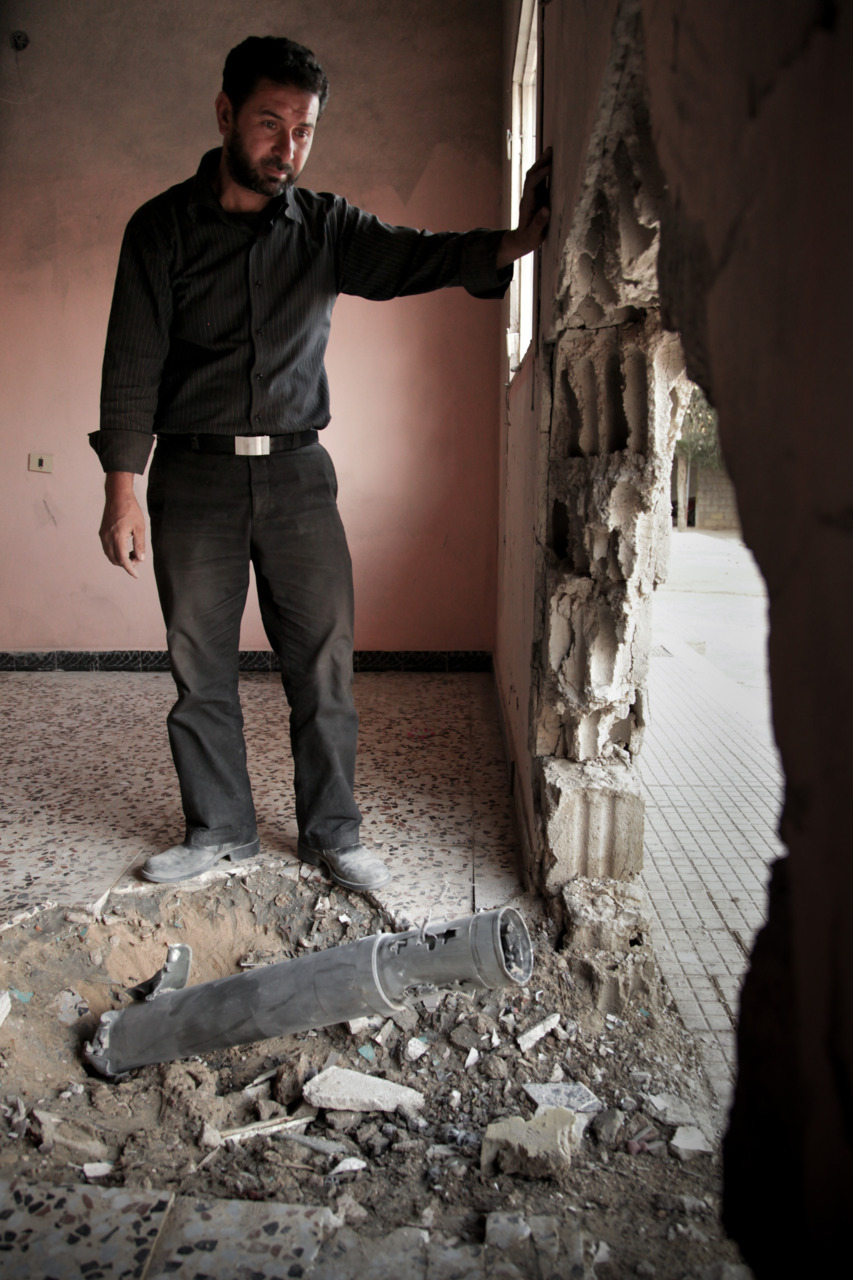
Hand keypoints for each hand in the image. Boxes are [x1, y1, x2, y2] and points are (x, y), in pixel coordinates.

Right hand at [99, 472, 145, 577]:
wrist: (117, 496)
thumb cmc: (131, 510)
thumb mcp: (140, 527)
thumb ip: (140, 544)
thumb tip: (140, 559)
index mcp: (118, 536)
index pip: (122, 559)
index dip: (130, 569)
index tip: (136, 575)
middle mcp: (107, 537)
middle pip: (115, 560)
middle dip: (126, 564)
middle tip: (138, 558)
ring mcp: (103, 535)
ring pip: (110, 555)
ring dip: (120, 559)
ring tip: (133, 554)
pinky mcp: (102, 532)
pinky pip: (107, 548)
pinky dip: (115, 552)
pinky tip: (125, 548)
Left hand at [497, 147, 552, 267]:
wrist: (521, 240)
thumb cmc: (528, 238)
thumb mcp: (533, 234)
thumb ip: (539, 223)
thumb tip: (546, 209)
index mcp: (527, 204)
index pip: (532, 184)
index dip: (541, 175)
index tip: (550, 168)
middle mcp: (529, 196)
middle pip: (532, 175)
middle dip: (540, 163)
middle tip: (550, 150)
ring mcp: (533, 195)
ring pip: (535, 175)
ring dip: (542, 163)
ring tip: (552, 151)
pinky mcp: (537, 197)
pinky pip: (541, 180)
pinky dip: (546, 171)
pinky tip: (553, 163)